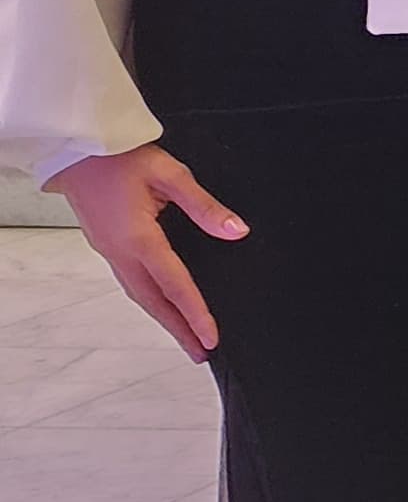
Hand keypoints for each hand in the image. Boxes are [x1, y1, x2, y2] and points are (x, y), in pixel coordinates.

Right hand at [53, 143, 245, 360]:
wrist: (76, 148)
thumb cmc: (121, 157)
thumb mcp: (170, 173)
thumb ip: (204, 206)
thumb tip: (236, 231)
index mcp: (139, 238)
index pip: (174, 285)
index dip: (195, 314)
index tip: (212, 337)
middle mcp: (120, 251)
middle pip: (153, 301)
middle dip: (178, 329)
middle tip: (201, 353)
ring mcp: (109, 250)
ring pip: (138, 294)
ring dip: (163, 317)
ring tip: (186, 337)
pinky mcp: (105, 244)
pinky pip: (130, 280)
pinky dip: (149, 299)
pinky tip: (161, 303)